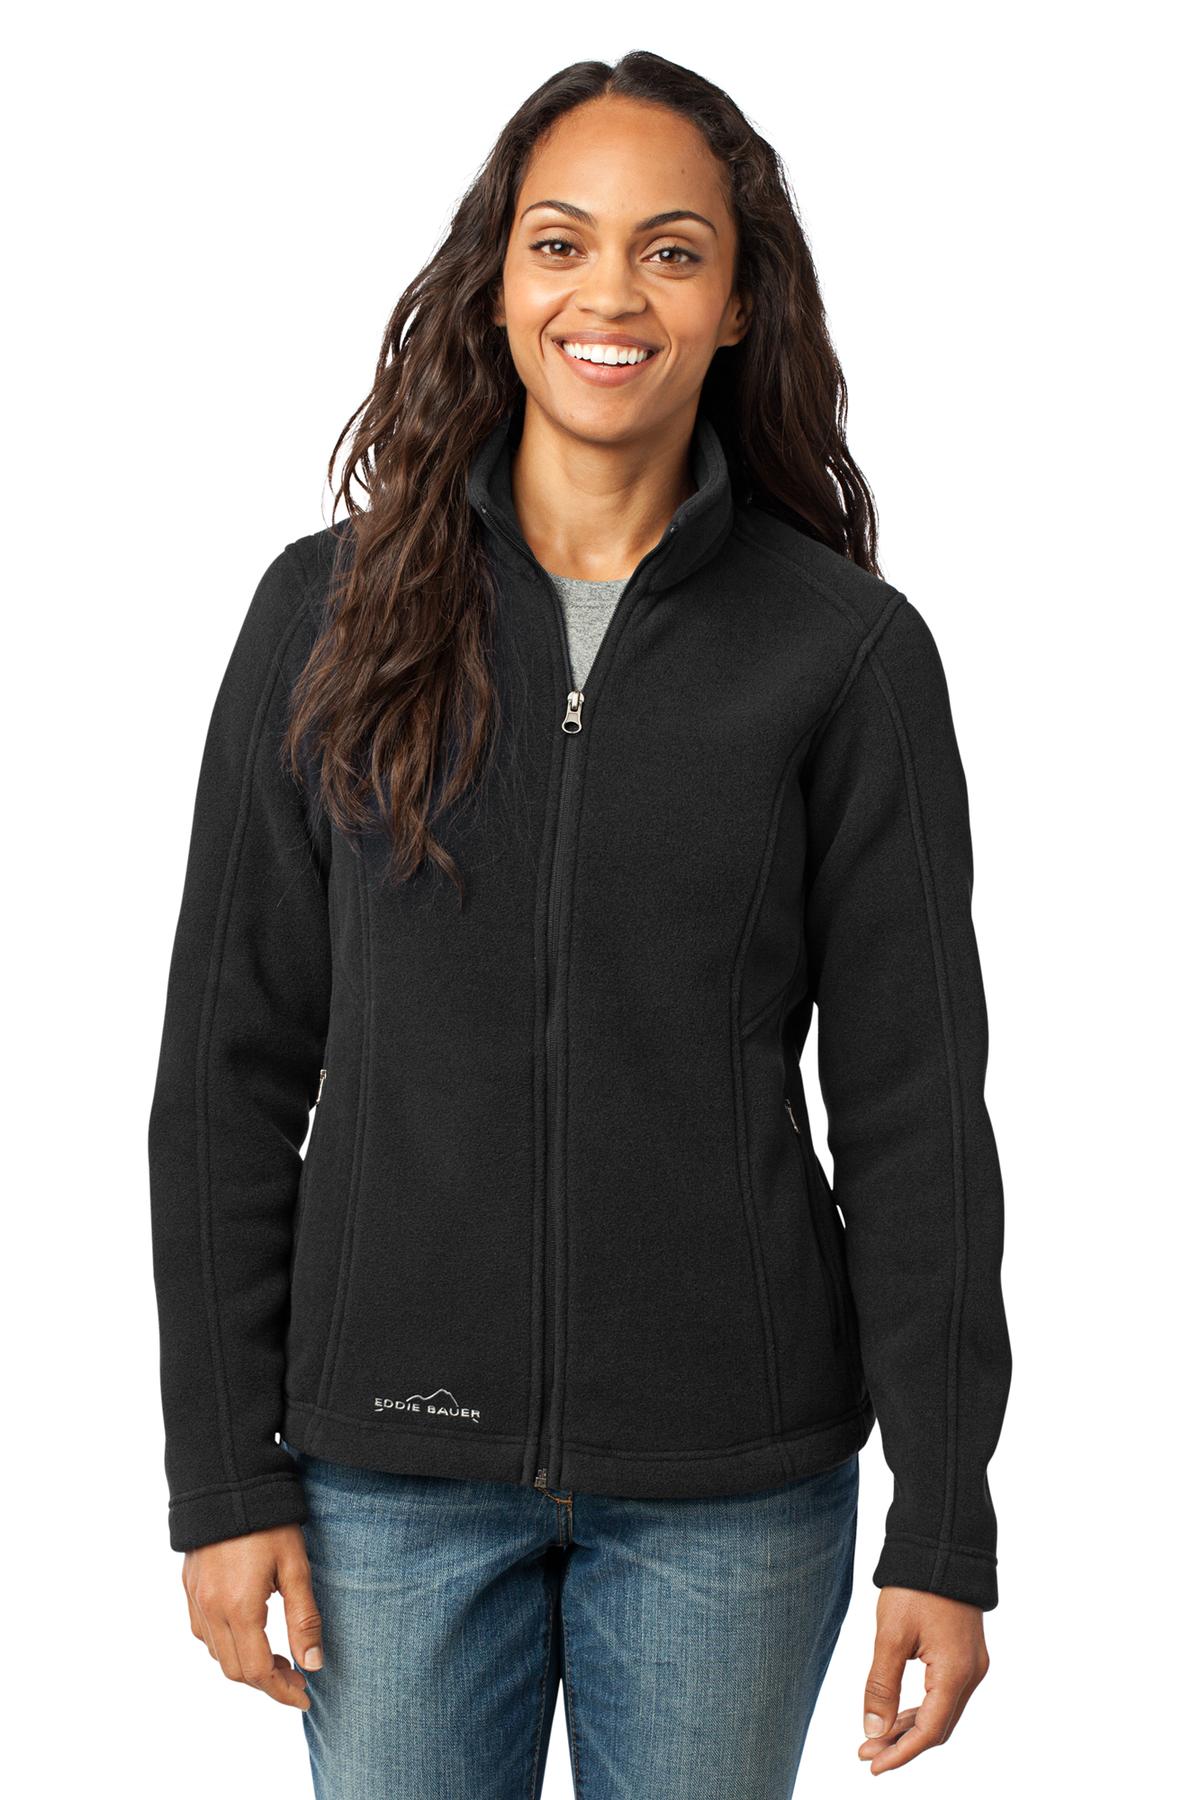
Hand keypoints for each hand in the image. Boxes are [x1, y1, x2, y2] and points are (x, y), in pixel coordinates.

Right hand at [182, 1524, 324, 1708]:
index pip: (258, 1671)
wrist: (227, 1480)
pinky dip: (224, 1645)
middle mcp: (211, 1610)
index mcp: (239, 1608)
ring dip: (245, 1665)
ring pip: (217, 1655)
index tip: (304, 1695)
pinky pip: (202, 1633)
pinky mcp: (189, 1587)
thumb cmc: (269, 1520)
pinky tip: (246, 1633)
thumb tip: (313, 1665)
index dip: (282, 1690)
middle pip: (235, 1670)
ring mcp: (195, 1599)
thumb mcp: (296, 1565)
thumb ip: (304, 1618)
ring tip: (277, 1657)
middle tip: (296, 1676)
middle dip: (267, 1682)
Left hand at [859, 1585, 989, 1772]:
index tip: (872, 1765)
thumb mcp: (891, 1635)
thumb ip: (881, 1686)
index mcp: (956, 1673)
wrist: (942, 1544)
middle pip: (939, 1727)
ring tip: (877, 1737)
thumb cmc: (916, 1585)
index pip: (929, 1731)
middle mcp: (972, 1674)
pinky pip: (946, 1694)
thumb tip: (874, 1731)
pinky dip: (923, 1707)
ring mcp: (973, 1664)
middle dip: (903, 1744)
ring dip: (912, 1727)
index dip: (900, 1753)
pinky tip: (899, 1712)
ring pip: (943, 1712)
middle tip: (867, 1752)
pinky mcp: (967, 1653)